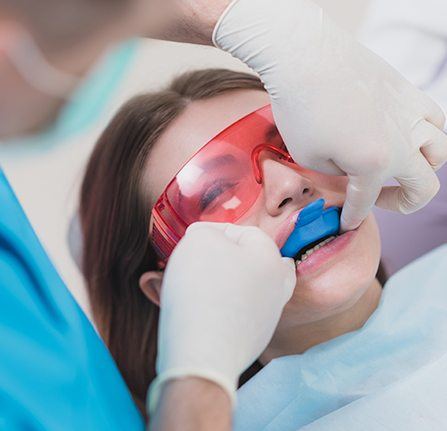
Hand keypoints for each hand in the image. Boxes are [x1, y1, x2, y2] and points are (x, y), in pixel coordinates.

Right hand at [148, 222, 294, 412]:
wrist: (203, 354)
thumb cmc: (202, 289)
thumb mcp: (199, 241)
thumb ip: (205, 232)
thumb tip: (207, 239)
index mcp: (270, 257)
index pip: (242, 232)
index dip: (212, 231)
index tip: (189, 240)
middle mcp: (277, 285)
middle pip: (249, 261)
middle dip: (222, 258)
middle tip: (196, 261)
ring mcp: (268, 315)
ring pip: (244, 287)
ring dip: (220, 282)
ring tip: (192, 284)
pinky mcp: (253, 339)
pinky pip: (236, 313)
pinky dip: (220, 306)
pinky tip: (199, 308)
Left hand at [214, 0, 446, 230]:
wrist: (304, 57)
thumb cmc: (300, 108)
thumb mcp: (309, 157)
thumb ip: (338, 173)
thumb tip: (351, 170)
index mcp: (374, 164)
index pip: (366, 202)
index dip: (353, 217)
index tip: (345, 224)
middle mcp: (402, 142)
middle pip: (424, 186)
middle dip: (403, 203)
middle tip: (379, 200)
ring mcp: (410, 113)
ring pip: (440, 151)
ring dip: (423, 169)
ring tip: (398, 169)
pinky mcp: (407, 91)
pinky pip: (435, 118)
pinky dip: (428, 134)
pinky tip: (408, 135)